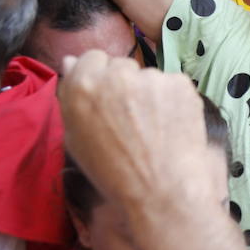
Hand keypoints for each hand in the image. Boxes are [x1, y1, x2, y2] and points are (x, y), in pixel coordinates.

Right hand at [59, 51, 225, 209]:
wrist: (162, 190)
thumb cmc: (113, 173)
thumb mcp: (77, 139)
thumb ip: (72, 96)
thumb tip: (70, 60)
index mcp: (83, 85)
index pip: (91, 58)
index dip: (99, 80)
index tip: (106, 100)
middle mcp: (116, 74)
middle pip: (120, 65)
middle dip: (124, 84)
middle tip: (131, 118)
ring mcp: (151, 76)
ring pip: (148, 76)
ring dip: (149, 93)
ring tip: (153, 128)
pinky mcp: (180, 83)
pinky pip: (172, 85)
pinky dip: (172, 101)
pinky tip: (171, 126)